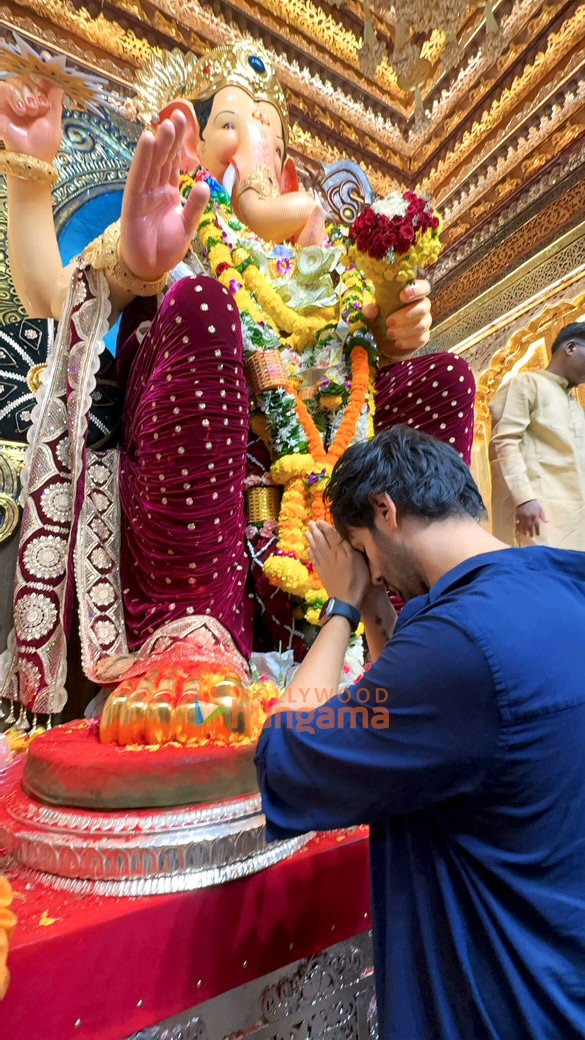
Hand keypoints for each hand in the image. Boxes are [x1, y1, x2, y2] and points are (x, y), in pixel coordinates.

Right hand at [0, 77, 63, 160]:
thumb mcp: (54, 121)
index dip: (44, 86)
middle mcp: (25, 101)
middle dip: (35, 92)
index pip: (39, 82)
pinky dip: (13, 95)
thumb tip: (56, 83)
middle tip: (38, 109)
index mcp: (39, 104)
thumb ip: (56, 101)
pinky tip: (20, 109)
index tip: (46, 100)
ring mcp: (13, 103)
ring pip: (17, 81)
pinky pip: (4, 87)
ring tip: (29, 112)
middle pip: (28, 79)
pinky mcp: (1, 105)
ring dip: (25, 94)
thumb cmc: (42, 145)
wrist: (29, 158)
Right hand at [119, 108, 209, 282]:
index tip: (185, 121)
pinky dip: (142, 159)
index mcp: (168, 191)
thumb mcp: (187, 226)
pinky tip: (147, 141)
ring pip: (151, 163)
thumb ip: (195, 207)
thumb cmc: (165, 247)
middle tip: (177, 114)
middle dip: (170, 137)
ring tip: (164, 124)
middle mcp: (154, 188)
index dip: (179, 142)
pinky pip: (138, 177)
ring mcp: (142, 193)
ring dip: (158, 143)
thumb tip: (204, 185)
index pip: (174, 162)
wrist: (149, 268)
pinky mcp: (132, 202)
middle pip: (163, 158)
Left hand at [307, 520, 370, 608]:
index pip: (331, 535)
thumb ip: (349, 546)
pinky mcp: (322, 574)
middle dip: (315, 531)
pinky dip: (311, 553)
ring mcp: (325, 565)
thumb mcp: (358, 560)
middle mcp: (330, 556)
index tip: (320, 521)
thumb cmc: (357, 580)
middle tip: (311, 523)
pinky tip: (309, 549)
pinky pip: (314, 560)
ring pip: (316, 549)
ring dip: (311, 540)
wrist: (346, 601)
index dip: (325, 527)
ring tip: (307, 532)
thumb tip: (341, 534)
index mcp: (340, 551)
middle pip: (321, 541)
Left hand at [364, 278, 431, 360]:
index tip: (402, 296)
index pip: (423, 287)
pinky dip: (408, 341)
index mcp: (412, 294)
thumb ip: (370, 309)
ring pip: (421, 325)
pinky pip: (421, 338)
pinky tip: (397, 343)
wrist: (383, 340)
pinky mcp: (423, 337)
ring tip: (388, 334)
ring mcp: (424, 322)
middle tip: (389, 322)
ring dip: (404, 330)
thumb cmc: (380, 318)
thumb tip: (370, 311)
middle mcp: (422, 306)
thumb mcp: (372, 312)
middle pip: (424, 307)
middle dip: (406, 315)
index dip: (416, 290)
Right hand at [516, 500, 547, 537]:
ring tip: (525, 534)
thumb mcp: (540, 508)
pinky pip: (518, 522)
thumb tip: (546, 522)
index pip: (537, 525)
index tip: (537, 534)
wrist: (524, 498)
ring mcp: (523, 517)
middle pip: (530, 526)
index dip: (537, 530)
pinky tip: (519, 529)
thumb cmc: (534, 503)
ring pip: (523, 525)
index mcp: (535, 515)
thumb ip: (543, 515)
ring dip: (524, 530)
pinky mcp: (518, 515)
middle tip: (531, 536)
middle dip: (531, 532)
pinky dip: (518, 526)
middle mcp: (529, 517)